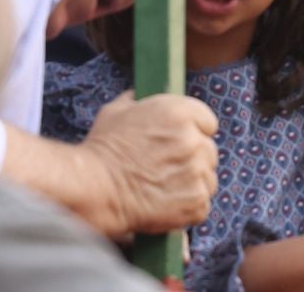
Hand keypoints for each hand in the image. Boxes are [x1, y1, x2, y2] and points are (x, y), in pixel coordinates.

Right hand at [79, 92, 219, 238]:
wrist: (95, 189)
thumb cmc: (102, 149)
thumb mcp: (118, 111)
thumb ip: (140, 101)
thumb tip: (141, 96)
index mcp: (180, 112)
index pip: (208, 121)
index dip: (194, 132)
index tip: (180, 142)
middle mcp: (193, 141)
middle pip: (208, 150)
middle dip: (192, 158)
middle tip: (167, 167)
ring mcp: (197, 173)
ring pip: (208, 178)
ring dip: (192, 183)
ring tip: (164, 188)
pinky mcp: (195, 202)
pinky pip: (202, 204)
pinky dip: (188, 207)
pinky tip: (166, 204)